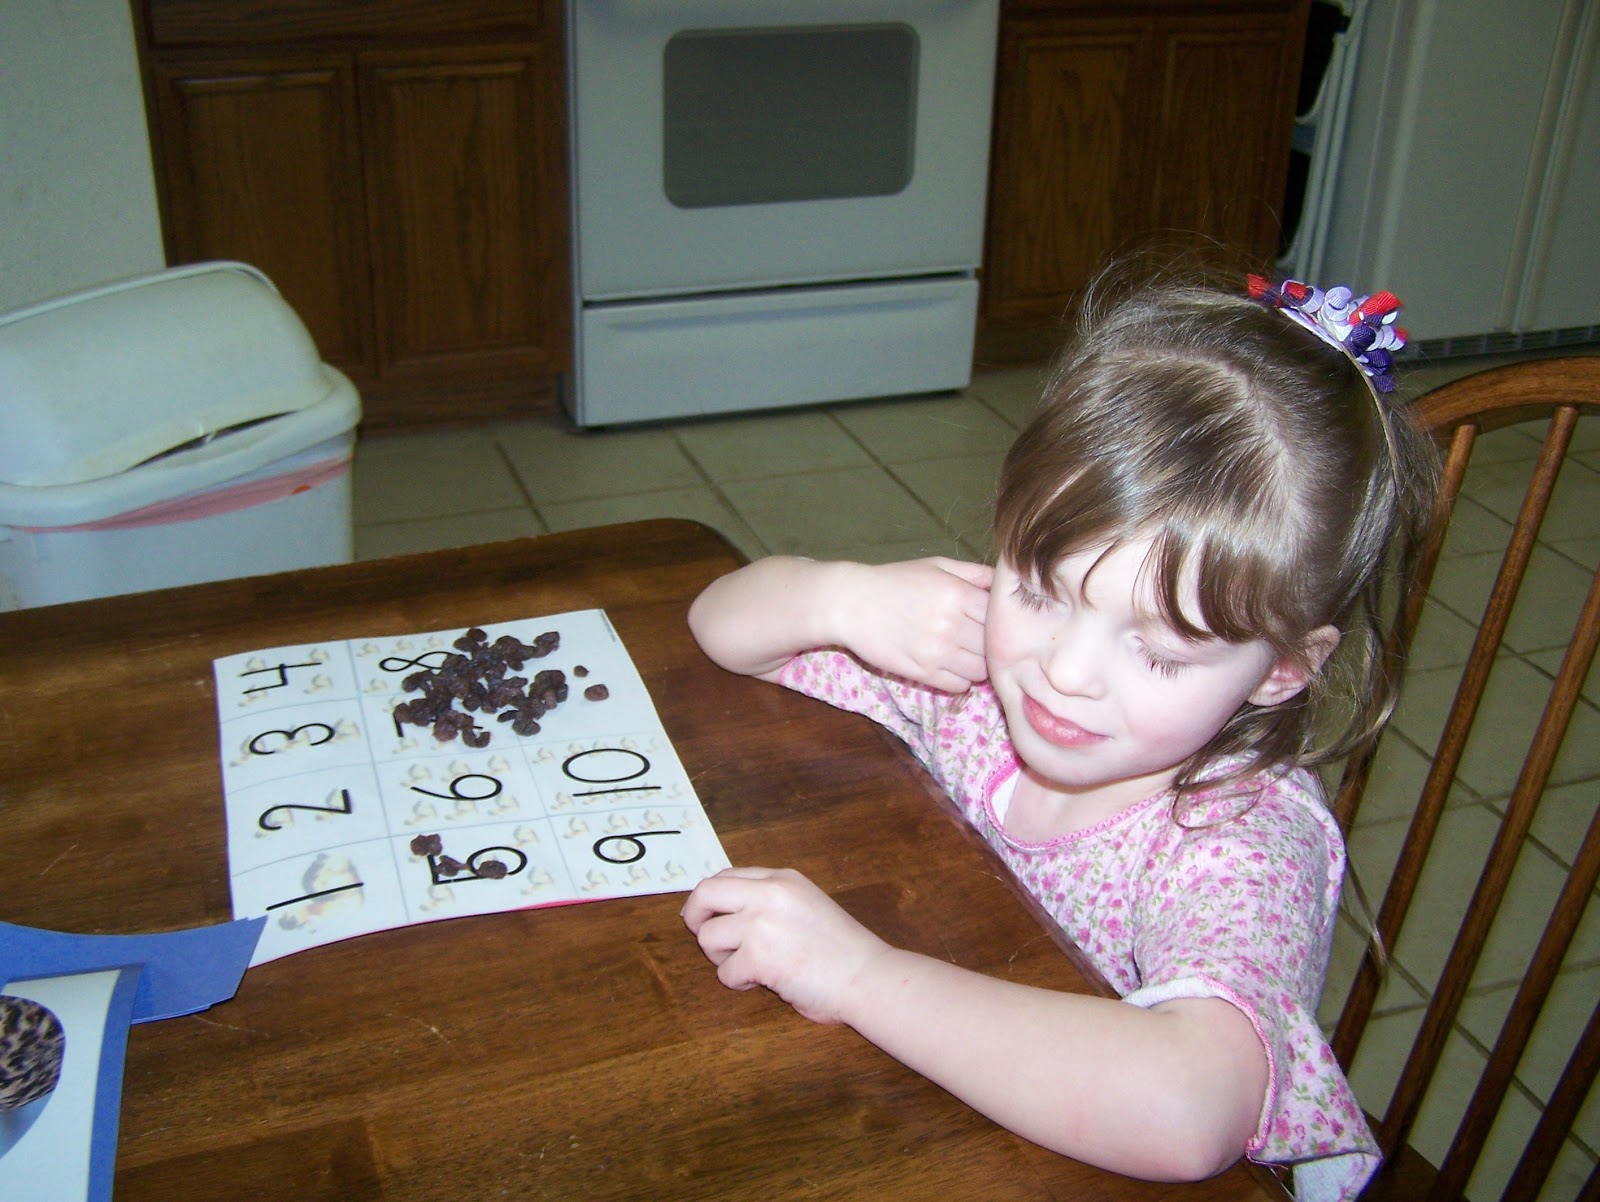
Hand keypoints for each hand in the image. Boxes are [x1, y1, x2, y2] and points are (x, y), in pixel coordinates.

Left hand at [681, 867, 887, 1024]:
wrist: (867, 976)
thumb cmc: (841, 950)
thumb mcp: (805, 905)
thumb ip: (770, 901)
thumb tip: (722, 909)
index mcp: (782, 879)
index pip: (726, 876)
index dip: (710, 898)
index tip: (708, 915)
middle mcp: (769, 893)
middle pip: (705, 893)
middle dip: (695, 917)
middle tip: (703, 935)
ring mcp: (762, 924)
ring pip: (708, 937)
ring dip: (721, 957)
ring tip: (749, 966)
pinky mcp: (759, 957)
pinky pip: (725, 972)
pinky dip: (739, 982)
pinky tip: (766, 982)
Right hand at [840, 558, 991, 692]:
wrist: (851, 603)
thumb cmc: (895, 581)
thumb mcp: (936, 566)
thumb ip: (974, 573)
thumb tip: (1005, 584)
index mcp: (957, 593)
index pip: (999, 617)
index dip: (998, 620)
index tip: (988, 620)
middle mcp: (951, 624)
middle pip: (993, 646)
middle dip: (989, 644)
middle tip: (977, 638)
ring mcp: (936, 652)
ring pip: (980, 671)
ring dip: (976, 664)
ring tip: (963, 652)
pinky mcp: (922, 673)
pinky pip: (959, 686)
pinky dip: (959, 678)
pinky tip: (948, 664)